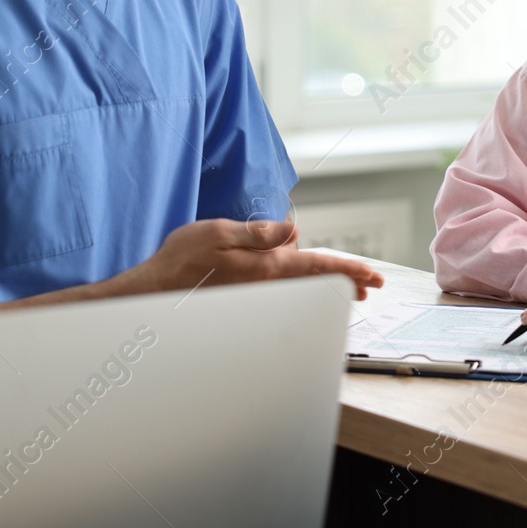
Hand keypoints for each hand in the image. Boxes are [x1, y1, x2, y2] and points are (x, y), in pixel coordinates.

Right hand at [142, 219, 384, 299]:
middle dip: (346, 281)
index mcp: (266, 267)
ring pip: (301, 287)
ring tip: (351, 287)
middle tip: (372, 283)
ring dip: (327, 285)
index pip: (317, 266)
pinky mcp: (248, 297)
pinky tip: (304, 282)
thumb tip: (294, 230)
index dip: (348, 269)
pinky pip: (284, 290)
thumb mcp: (218, 233)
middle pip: (316, 281)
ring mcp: (258, 294)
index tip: (372, 276)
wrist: (154, 291)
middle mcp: (267, 285)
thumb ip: (258, 233)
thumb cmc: (182, 260)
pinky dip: (303, 286)